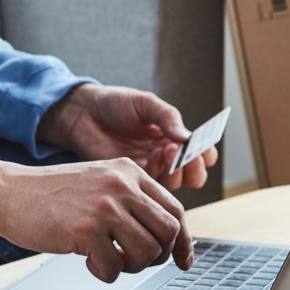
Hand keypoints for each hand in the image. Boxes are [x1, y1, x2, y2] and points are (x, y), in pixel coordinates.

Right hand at [0, 158, 191, 281]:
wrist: (9, 192)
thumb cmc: (53, 194)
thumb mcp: (100, 182)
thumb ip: (130, 199)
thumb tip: (166, 236)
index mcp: (129, 171)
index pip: (176, 209)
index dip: (184, 240)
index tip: (184, 260)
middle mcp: (122, 185)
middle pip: (168, 232)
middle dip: (159, 256)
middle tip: (136, 261)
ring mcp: (105, 206)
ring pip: (148, 252)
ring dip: (132, 266)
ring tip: (110, 260)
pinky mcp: (86, 230)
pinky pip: (114, 268)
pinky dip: (105, 273)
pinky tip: (88, 262)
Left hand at [37, 84, 217, 193]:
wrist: (83, 113)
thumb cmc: (115, 103)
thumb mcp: (146, 103)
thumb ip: (168, 118)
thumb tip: (188, 137)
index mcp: (173, 136)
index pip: (201, 152)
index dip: (206, 154)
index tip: (203, 149)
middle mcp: (166, 155)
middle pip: (193, 175)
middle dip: (194, 168)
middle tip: (185, 156)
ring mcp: (150, 168)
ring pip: (175, 184)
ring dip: (175, 170)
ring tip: (163, 151)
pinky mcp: (132, 179)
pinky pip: (152, 186)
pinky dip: (157, 174)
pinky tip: (150, 158)